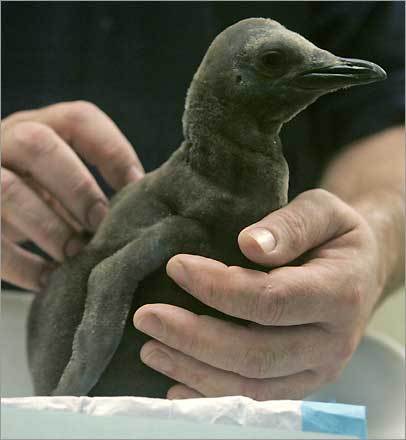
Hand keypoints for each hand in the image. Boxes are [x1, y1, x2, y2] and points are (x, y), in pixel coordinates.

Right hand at [1, 101, 143, 290]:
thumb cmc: (37, 192)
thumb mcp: (60, 178)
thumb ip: (89, 184)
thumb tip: (142, 212)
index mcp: (42, 125)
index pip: (80, 119)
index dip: (114, 152)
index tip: (137, 189)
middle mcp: (7, 139)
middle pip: (39, 145)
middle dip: (78, 188)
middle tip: (101, 224)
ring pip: (9, 191)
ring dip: (50, 228)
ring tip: (75, 256)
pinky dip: (22, 265)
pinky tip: (48, 280)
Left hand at [134, 189, 383, 399]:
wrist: (361, 269)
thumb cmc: (337, 235)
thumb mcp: (324, 211)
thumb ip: (291, 225)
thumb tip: (249, 244)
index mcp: (340, 293)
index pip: (270, 300)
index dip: (218, 287)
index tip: (176, 266)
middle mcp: (333, 342)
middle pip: (255, 353)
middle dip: (193, 337)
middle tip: (146, 317)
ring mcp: (318, 370)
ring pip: (250, 385)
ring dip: (194, 369)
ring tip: (151, 347)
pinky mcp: (302, 383)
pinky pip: (255, 400)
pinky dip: (212, 395)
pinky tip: (176, 384)